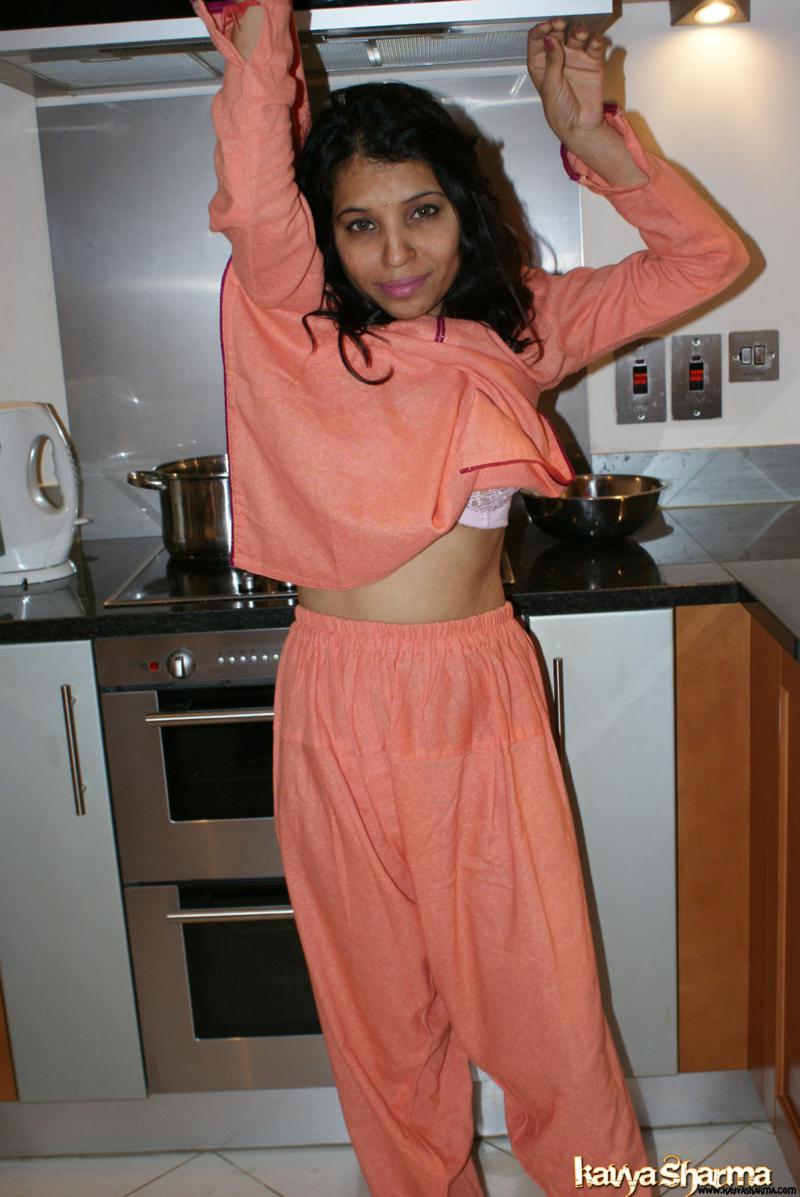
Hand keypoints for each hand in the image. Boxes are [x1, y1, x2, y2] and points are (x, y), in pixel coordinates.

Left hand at [527, 19, 607, 144]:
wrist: (580, 127)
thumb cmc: (560, 113)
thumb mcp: (550, 88)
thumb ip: (551, 63)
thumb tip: (550, 40)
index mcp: (541, 66)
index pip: (537, 42)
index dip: (540, 32)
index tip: (546, 27)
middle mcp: (558, 60)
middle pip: (556, 34)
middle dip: (558, 27)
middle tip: (561, 24)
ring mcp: (575, 60)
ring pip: (575, 37)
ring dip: (577, 32)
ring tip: (580, 34)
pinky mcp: (592, 63)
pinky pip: (594, 47)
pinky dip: (595, 41)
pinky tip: (593, 42)